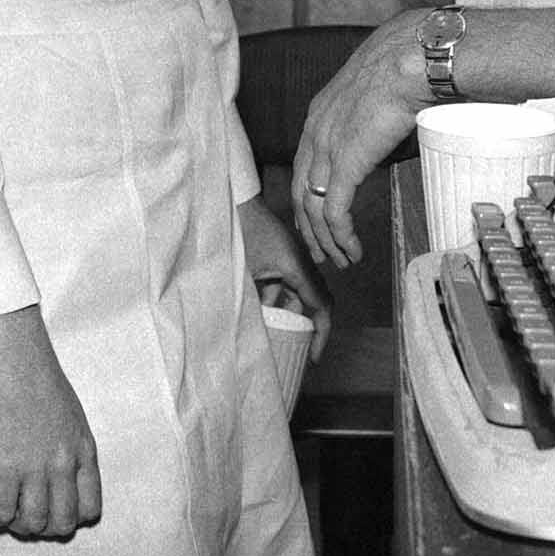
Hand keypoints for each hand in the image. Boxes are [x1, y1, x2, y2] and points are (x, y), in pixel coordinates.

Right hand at [0, 306, 100, 540]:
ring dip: (21, 526)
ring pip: (33, 524)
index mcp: (83, 452)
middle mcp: (63, 465)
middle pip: (62, 524)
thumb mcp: (72, 417)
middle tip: (31, 518)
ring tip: (12, 514)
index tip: (57, 511)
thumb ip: (71, 451)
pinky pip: (3, 512)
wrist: (15, 360)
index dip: (73, 517)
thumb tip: (61, 483)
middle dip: (46, 529)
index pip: (90, 509)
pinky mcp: (4, 466)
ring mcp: (34, 467)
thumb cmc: (40, 380)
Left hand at [237, 195, 332, 361]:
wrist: (232, 198)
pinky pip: (286, 282)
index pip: (322, 306)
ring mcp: (291, 257)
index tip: (314, 356)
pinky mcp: (280, 254)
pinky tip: (262, 311)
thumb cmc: (238, 231)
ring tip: (276, 334)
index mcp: (297, 267)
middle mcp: (300, 262)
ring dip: (289, 312)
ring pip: (298, 292)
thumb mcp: (246, 272)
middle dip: (309, 327)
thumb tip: (260, 332)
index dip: (322, 334)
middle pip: (315, 300)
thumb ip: (258, 302)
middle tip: (300, 351)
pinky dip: (277, 298)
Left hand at [292, 14, 426, 267]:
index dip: (307, 195)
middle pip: (300, 189)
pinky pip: (333, 212)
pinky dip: (340, 237)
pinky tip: (352, 251)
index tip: (316, 218)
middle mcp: (316, 131)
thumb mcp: (378, 95)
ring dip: (326, 240)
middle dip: (309, 227)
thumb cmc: (406, 67)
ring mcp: (327, 148)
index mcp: (320, 112)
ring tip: (341, 260)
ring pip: (313, 207)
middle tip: (322, 251)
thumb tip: (387, 139)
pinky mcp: (345, 164)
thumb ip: (373, 120)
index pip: (302, 164)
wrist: (412, 59)